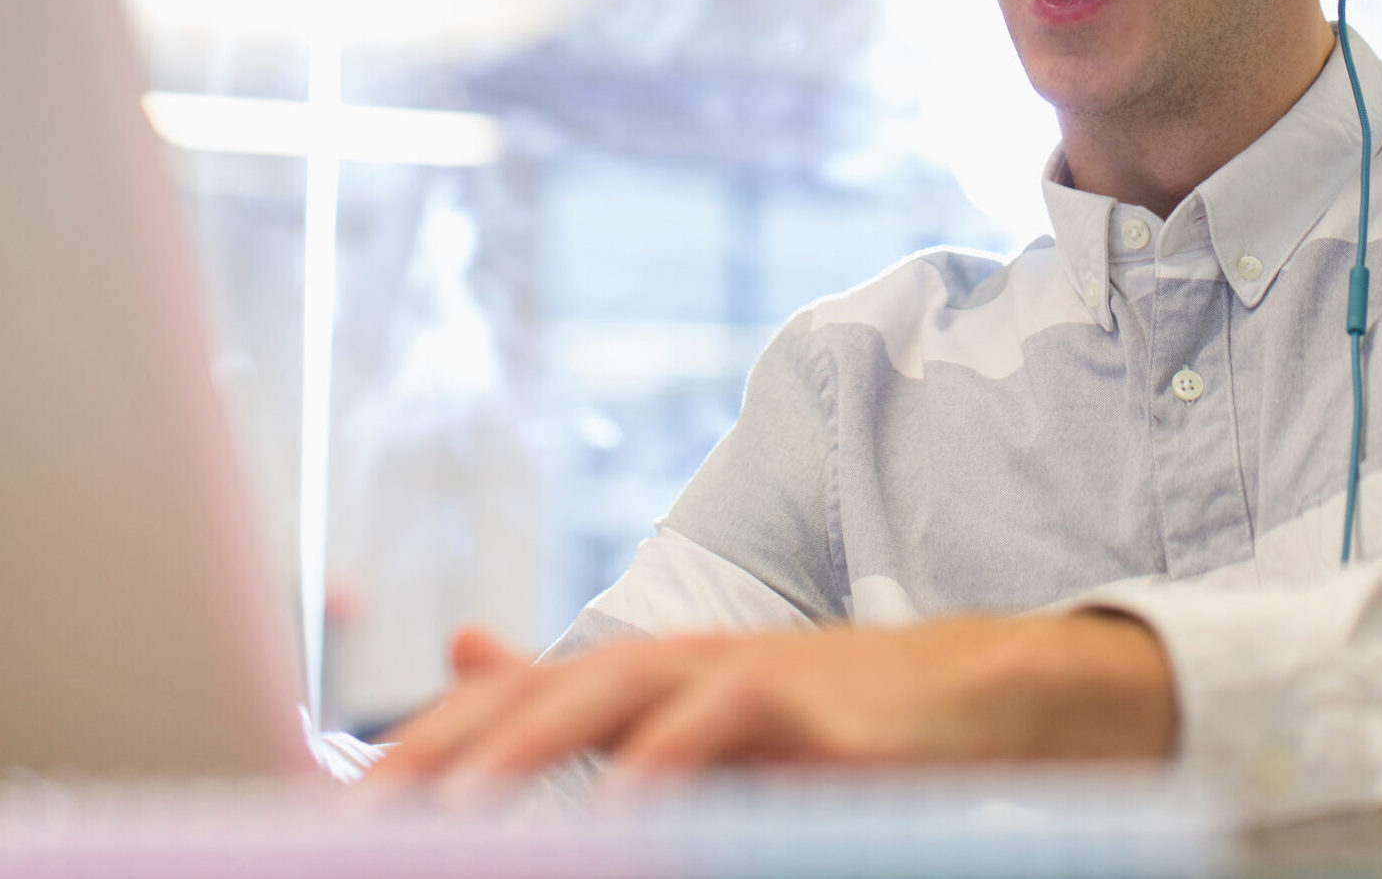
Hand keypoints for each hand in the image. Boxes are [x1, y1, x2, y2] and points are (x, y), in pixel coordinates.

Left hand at [365, 610, 1175, 791]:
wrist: (966, 694)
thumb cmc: (816, 721)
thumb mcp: (684, 714)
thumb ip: (567, 695)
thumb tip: (462, 645)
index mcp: (628, 676)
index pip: (495, 704)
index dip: (412, 751)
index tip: (332, 813)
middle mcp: (665, 662)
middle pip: (531, 698)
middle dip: (439, 756)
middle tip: (359, 820)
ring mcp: (731, 676)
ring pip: (609, 694)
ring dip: (525, 748)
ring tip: (450, 810)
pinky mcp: (800, 703)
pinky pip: (721, 724)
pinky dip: (667, 764)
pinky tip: (624, 812)